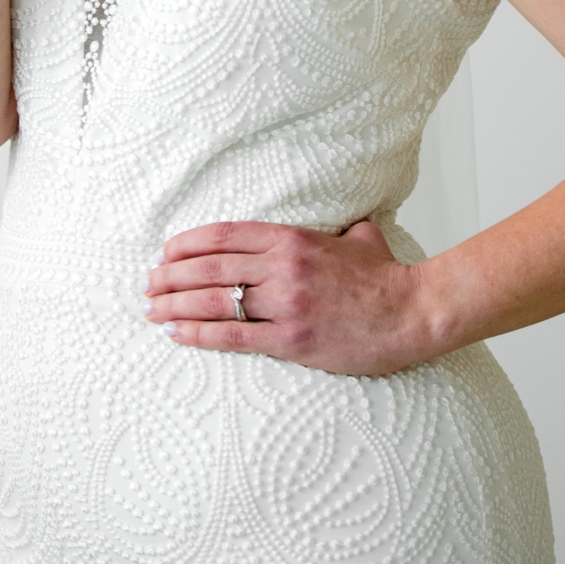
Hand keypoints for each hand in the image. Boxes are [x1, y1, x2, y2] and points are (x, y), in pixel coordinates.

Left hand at [144, 216, 432, 377]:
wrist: (415, 313)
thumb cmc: (389, 279)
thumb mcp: (362, 238)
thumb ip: (342, 229)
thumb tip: (346, 224)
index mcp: (293, 238)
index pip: (223, 234)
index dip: (186, 244)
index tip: (165, 254)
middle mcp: (283, 267)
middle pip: (208, 268)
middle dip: (170, 277)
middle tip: (149, 286)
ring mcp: (286, 303)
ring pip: (214, 301)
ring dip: (175, 307)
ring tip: (152, 312)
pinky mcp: (292, 339)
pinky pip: (233, 335)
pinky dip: (199, 335)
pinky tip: (177, 335)